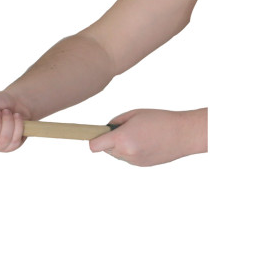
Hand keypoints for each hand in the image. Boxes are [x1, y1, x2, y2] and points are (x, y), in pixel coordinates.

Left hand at [89, 108, 207, 165]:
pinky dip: (131, 150)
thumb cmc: (161, 120)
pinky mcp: (142, 165)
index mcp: (122, 139)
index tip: (96, 134)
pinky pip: (128, 157)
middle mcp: (126, 153)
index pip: (94, 146)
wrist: (185, 134)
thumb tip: (105, 130)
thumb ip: (115, 122)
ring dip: (121, 146)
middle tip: (123, 129)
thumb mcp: (134, 114)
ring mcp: (134, 161)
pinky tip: (145, 142)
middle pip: (105, 149)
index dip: (93, 139)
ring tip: (138, 135)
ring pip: (117, 154)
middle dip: (110, 140)